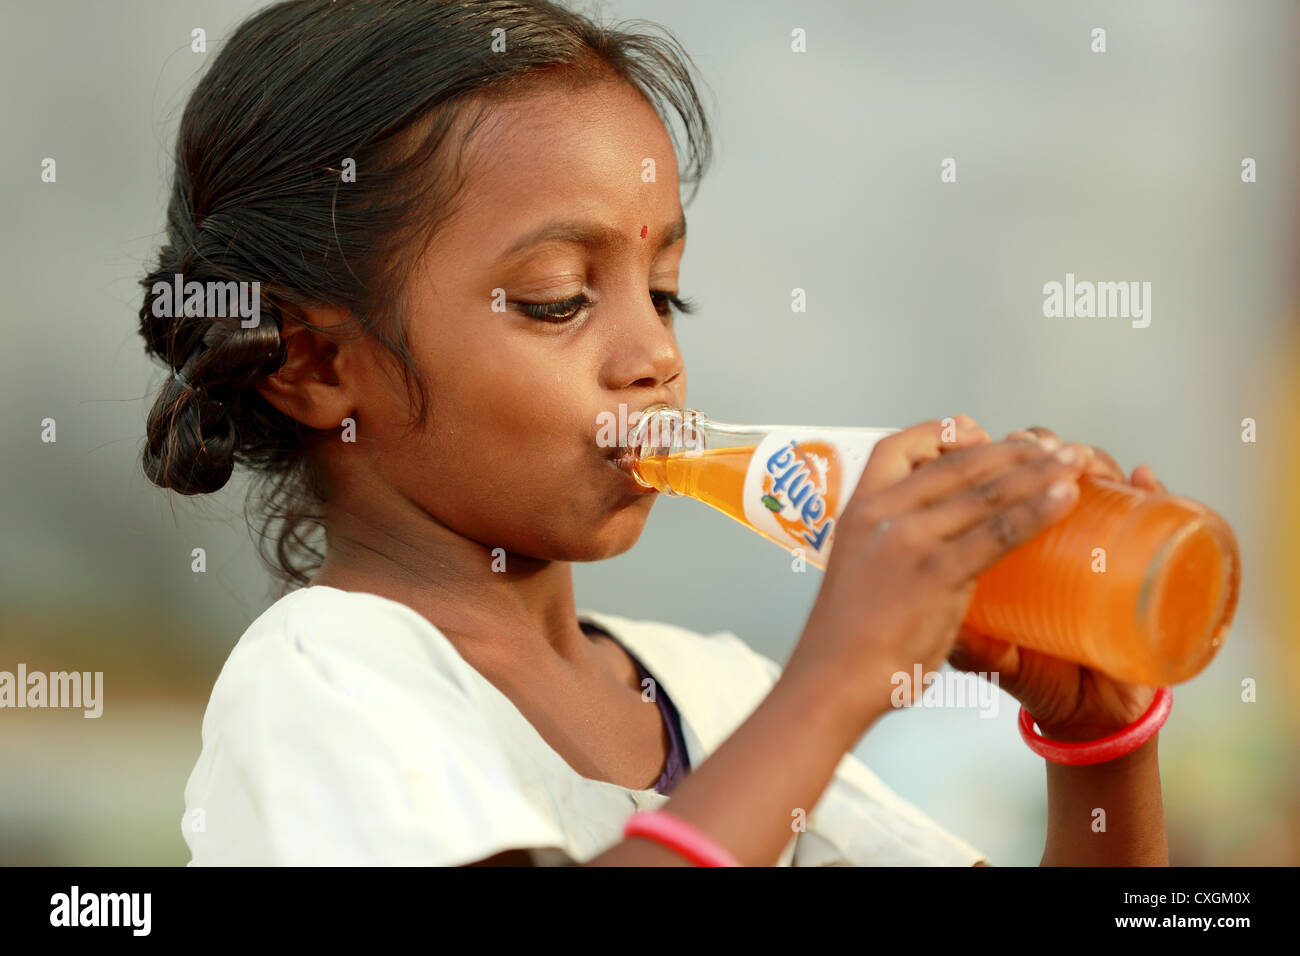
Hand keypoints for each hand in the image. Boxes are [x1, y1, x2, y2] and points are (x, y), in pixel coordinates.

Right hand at [790, 416, 1094, 736]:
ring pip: (986, 491)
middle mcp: (882, 513)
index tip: (977, 432)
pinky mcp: (937, 572)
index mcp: (858, 508)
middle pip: (958, 463)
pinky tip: (1066, 499)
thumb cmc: (847, 640)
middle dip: (1013, 450)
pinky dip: (1038, 510)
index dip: (943, 433)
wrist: (831, 681)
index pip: (900, 446)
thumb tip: (938, 543)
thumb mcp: (860, 571)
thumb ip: (895, 550)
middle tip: (1052, 448)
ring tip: (1075, 462)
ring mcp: (909, 540)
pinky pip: (999, 532)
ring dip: (1038, 471)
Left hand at [946, 426, 1166, 741]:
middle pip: (1050, 476)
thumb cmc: (1037, 676)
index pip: (1004, 489)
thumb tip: (948, 625)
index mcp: (1017, 548)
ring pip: (1102, 487)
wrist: (1089, 716)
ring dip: (1095, 464)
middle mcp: (1060, 538)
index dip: (998, 463)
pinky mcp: (1147, 567)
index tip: (993, 444)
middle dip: (1045, 453)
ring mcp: (1103, 548)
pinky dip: (1155, 496)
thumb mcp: (996, 658)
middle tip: (1041, 451)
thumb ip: (973, 645)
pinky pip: (1159, 521)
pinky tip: (1145, 481)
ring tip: (1085, 463)